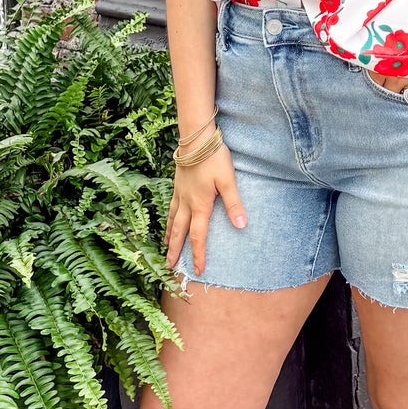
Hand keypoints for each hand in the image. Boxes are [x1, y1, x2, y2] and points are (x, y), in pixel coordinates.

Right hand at [166, 141, 246, 275]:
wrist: (195, 139)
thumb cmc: (213, 158)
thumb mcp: (228, 181)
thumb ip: (234, 204)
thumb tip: (241, 226)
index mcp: (200, 205)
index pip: (198, 236)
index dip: (198, 254)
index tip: (197, 269)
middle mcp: (187, 203)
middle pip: (179, 232)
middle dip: (175, 250)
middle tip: (169, 266)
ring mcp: (180, 194)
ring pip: (173, 221)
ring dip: (169, 237)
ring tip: (165, 248)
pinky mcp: (177, 185)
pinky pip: (171, 208)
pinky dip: (169, 219)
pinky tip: (169, 221)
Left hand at [364, 0, 407, 91]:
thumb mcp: (386, 20)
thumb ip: (374, 34)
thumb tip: (364, 38)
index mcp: (386, 60)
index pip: (373, 78)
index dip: (373, 73)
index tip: (375, 66)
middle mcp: (399, 74)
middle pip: (386, 89)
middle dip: (385, 82)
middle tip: (387, 72)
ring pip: (403, 95)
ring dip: (400, 89)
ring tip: (400, 79)